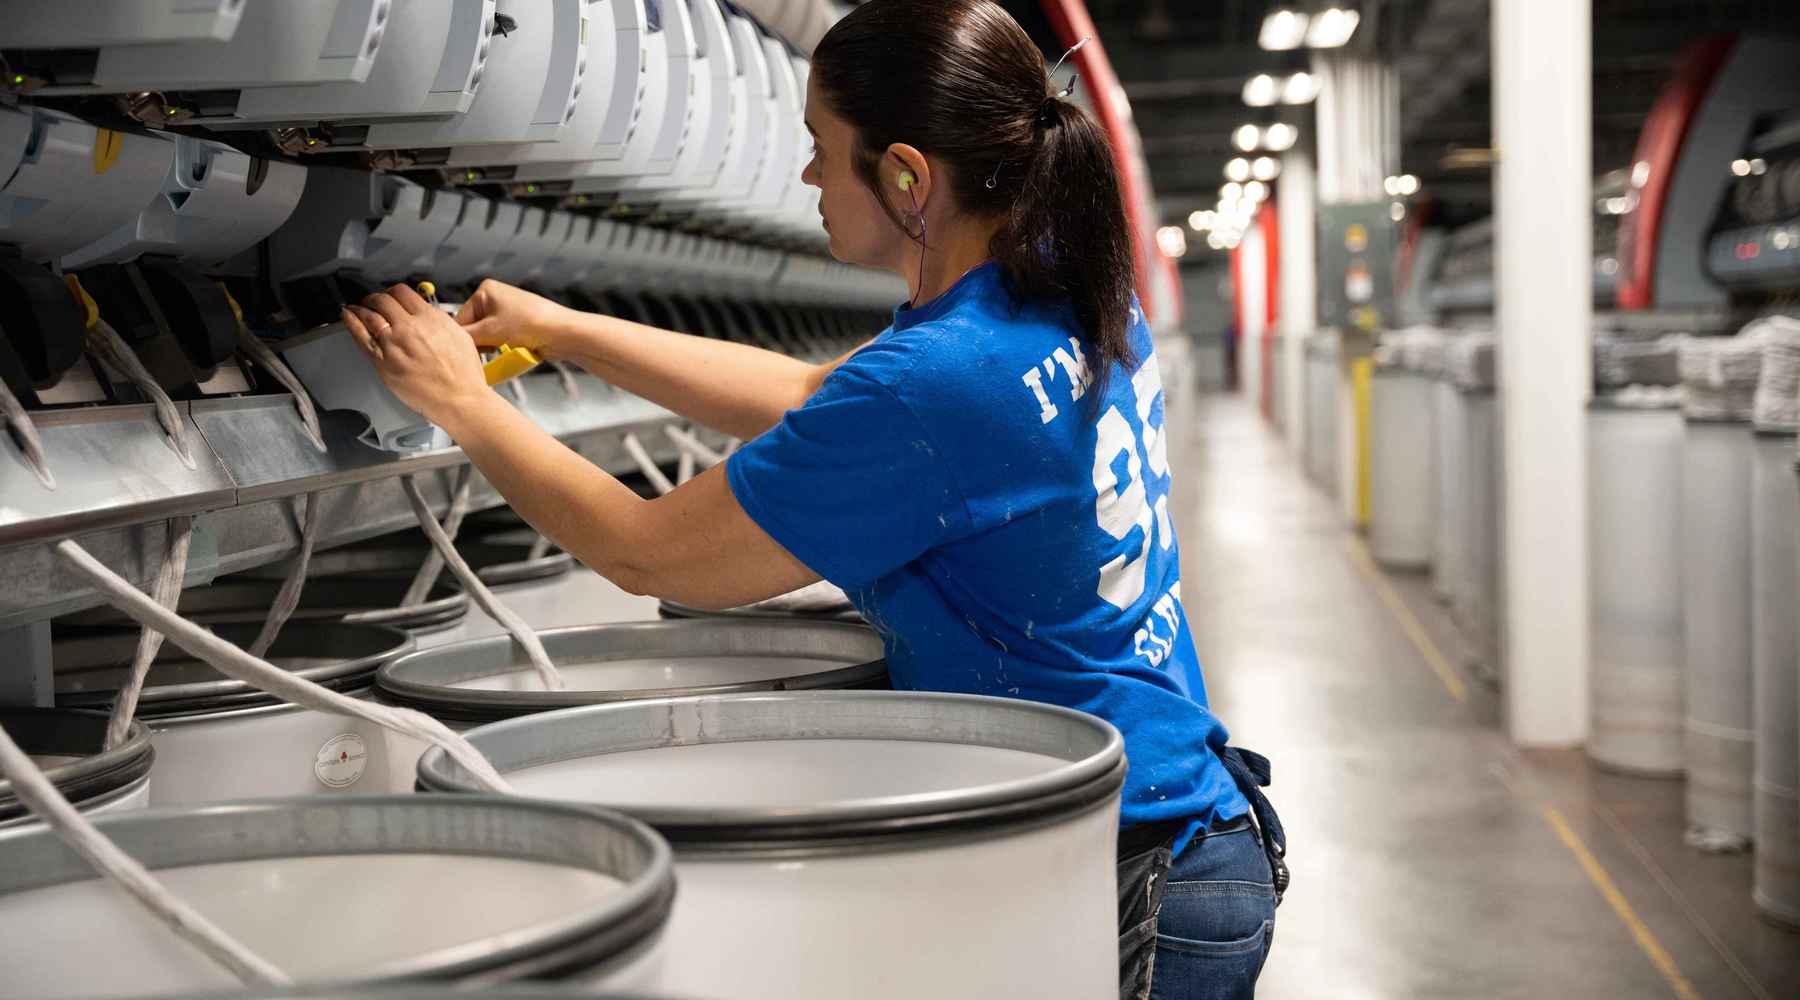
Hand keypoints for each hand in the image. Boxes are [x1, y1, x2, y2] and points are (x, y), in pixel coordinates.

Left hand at [343, 284, 488, 426]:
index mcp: (431, 318)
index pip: (402, 292)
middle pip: (383, 300)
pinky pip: (361, 336)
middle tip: (373, 302)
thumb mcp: (459, 336)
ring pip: (369, 315)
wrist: (460, 399)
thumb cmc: (464, 375)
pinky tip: (347, 316)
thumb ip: (439, 322)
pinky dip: (351, 322)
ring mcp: (394, 343)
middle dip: (376, 299)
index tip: (392, 297)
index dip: (394, 293)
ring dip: (361, 308)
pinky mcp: (383, 362)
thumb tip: (428, 317)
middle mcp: (410, 327)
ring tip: (356, 308)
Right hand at [455, 279, 573, 356]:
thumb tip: (450, 343)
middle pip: (474, 328)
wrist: (563, 333)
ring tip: (506, 348)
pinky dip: (505, 349)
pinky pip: (502, 341)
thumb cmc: (532, 324)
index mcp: (486, 291)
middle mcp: (496, 299)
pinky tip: (514, 350)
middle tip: (491, 349)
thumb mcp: (491, 331)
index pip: (460, 318)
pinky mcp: (518, 327)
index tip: (465, 350)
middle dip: (481, 343)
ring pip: (488, 337)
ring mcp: (508, 313)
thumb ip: (467, 337)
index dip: (464, 337)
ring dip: (493, 348)